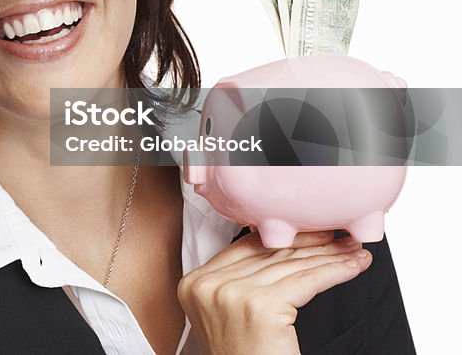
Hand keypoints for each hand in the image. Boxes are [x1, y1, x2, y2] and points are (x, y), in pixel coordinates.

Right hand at [177, 230, 371, 354]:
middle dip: (311, 244)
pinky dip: (335, 272)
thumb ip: (239, 281)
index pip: (246, 248)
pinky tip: (352, 267)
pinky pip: (307, 281)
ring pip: (291, 266)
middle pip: (269, 254)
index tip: (313, 233)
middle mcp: (208, 285)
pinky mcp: (260, 307)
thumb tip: (281, 250)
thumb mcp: (227, 314)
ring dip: (329, 257)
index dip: (284, 237)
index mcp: (194, 283)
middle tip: (341, 239)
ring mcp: (231, 294)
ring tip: (353, 253)